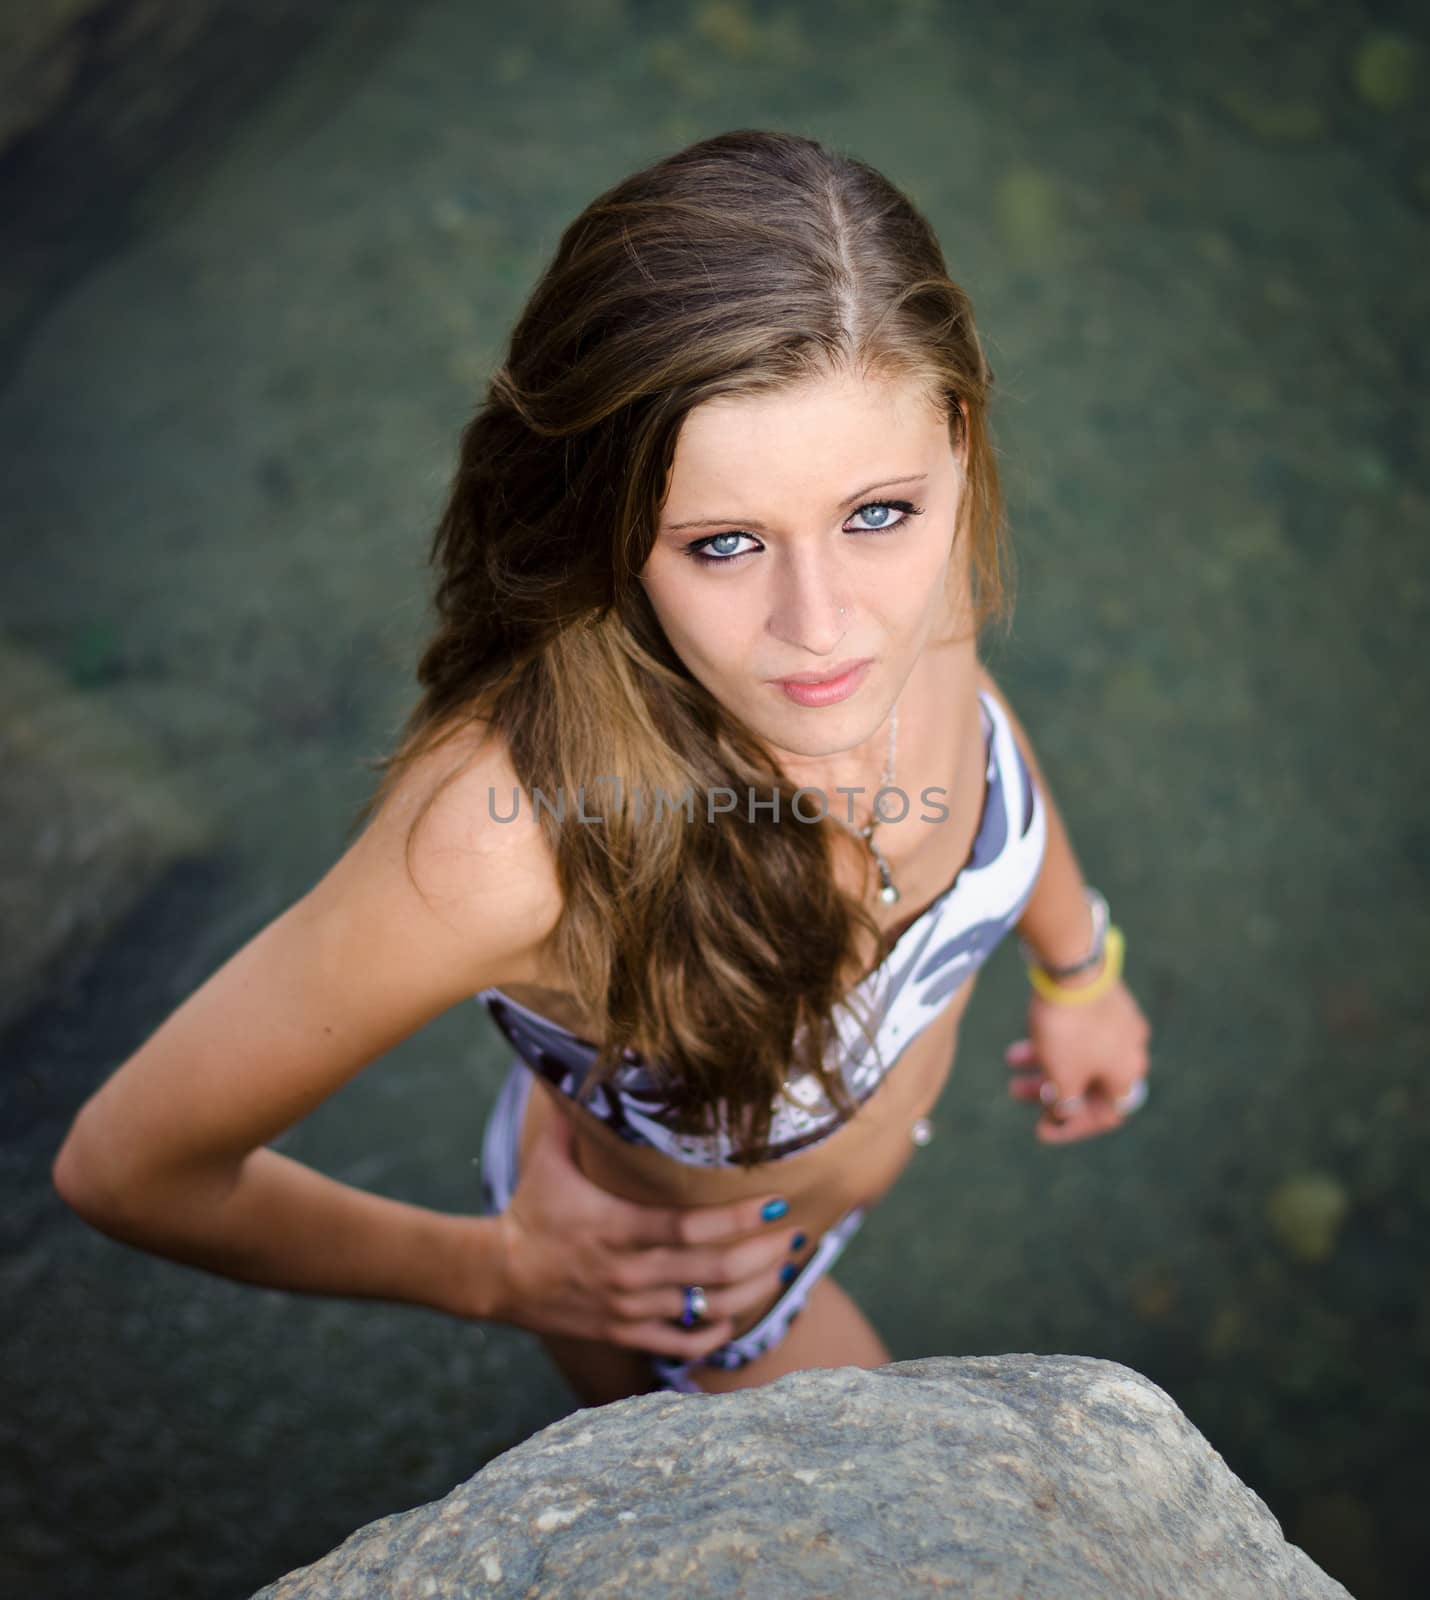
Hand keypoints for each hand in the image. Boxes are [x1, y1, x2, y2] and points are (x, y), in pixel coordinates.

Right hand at [487, 1093, 800, 1362]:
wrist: (494, 1275)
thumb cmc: (530, 1209)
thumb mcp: (548, 1159)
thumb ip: (572, 1116)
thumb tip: (577, 1062)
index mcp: (618, 1228)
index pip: (692, 1228)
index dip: (739, 1219)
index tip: (777, 1203)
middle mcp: (629, 1273)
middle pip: (712, 1272)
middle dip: (762, 1255)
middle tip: (797, 1237)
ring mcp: (628, 1309)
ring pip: (705, 1310)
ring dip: (751, 1292)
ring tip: (781, 1270)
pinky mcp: (622, 1334)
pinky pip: (680, 1344)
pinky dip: (713, 1334)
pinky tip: (735, 1315)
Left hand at [1005, 977, 1151, 1143]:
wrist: (1070, 965)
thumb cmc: (1068, 1028)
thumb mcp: (1062, 1077)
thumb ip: (1065, 1103)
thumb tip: (1064, 1112)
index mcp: (1129, 1075)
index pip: (1105, 1115)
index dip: (1071, 1127)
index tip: (1040, 1129)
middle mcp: (1131, 1050)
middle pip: (1088, 1084)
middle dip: (1050, 1091)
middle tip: (1017, 1092)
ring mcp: (1118, 1022)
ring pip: (1079, 1055)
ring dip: (1045, 1063)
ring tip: (1010, 1059)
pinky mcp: (1102, 1000)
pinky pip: (1079, 1033)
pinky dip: (1053, 1041)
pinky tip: (1023, 1039)